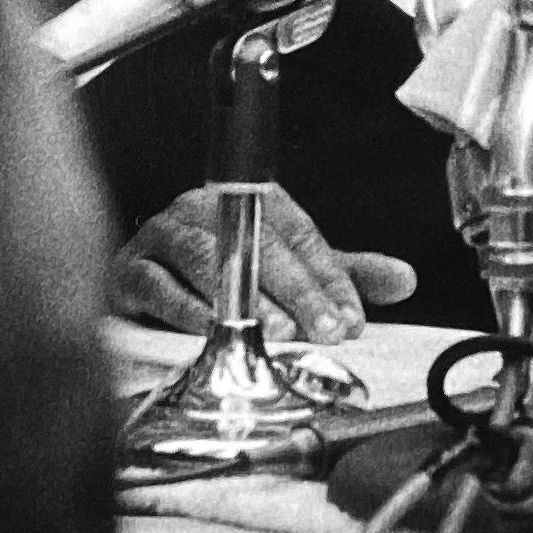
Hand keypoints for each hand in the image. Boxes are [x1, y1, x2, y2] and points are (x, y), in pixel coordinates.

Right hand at [109, 182, 418, 346]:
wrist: (137, 290)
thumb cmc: (216, 280)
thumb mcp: (286, 274)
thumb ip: (340, 275)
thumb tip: (405, 279)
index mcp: (247, 201)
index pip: (298, 233)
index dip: (328, 277)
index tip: (352, 317)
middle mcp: (203, 210)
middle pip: (258, 243)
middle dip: (299, 291)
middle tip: (327, 328)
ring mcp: (162, 237)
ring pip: (209, 260)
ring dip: (247, 299)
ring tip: (279, 332)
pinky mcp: (128, 271)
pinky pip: (159, 286)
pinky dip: (187, 310)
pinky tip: (211, 331)